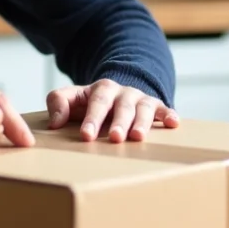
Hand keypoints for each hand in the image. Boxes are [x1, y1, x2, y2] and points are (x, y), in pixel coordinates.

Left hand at [46, 79, 178, 142]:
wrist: (116, 93)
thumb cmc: (90, 102)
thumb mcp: (72, 98)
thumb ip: (58, 103)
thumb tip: (54, 123)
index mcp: (101, 89)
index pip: (96, 103)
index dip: (91, 119)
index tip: (86, 136)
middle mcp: (123, 92)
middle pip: (122, 107)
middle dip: (119, 122)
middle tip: (115, 138)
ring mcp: (140, 99)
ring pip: (143, 109)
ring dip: (141, 122)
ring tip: (138, 137)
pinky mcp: (156, 107)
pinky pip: (164, 109)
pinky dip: (169, 115)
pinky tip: (173, 123)